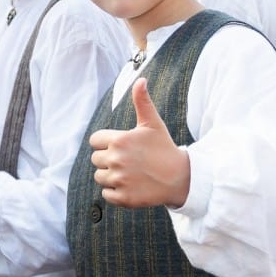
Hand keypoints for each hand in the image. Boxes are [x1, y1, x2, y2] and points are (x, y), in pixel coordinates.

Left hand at [89, 79, 189, 208]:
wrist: (181, 178)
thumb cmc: (164, 148)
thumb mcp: (153, 124)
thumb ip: (142, 101)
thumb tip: (140, 79)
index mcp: (119, 140)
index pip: (95, 141)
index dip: (106, 143)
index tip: (122, 146)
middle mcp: (116, 159)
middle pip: (96, 159)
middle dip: (109, 160)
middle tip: (130, 161)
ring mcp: (119, 180)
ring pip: (100, 177)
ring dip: (111, 176)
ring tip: (130, 173)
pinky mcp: (123, 197)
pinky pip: (106, 194)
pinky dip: (116, 192)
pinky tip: (131, 186)